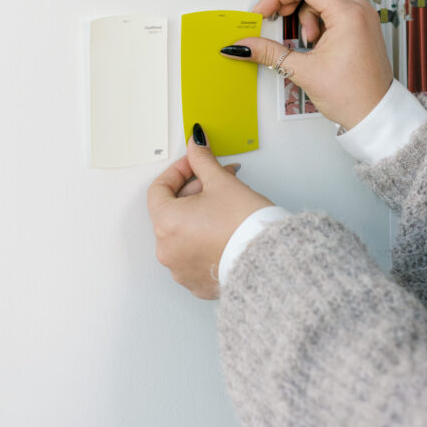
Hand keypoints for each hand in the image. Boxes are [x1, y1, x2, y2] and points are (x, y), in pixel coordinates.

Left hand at [147, 128, 271, 298]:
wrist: (268, 259)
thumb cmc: (244, 227)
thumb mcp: (222, 183)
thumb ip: (202, 160)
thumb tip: (195, 145)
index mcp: (167, 223)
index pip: (159, 188)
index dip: (178, 171)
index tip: (193, 163)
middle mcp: (167, 249)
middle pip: (172, 210)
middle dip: (194, 191)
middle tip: (218, 181)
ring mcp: (180, 269)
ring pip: (183, 232)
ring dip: (199, 215)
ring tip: (225, 205)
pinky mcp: (196, 282)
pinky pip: (193, 253)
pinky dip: (204, 239)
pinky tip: (223, 229)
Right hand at [221, 0, 392, 129]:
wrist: (375, 115)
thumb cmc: (352, 96)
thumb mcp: (304, 72)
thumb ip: (269, 52)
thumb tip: (243, 45)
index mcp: (348, 15)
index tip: (263, 12)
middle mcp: (359, 9)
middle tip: (280, 10)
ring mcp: (363, 15)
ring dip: (309, 4)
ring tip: (305, 36)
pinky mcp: (361, 24)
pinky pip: (337, 4)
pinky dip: (320, 13)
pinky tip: (314, 39)